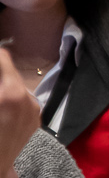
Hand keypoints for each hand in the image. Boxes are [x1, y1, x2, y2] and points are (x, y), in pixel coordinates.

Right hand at [0, 48, 38, 177]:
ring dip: (4, 86)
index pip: (3, 59)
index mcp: (12, 94)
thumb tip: (1, 61)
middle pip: (10, 72)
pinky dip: (11, 98)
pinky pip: (23, 99)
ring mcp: (36, 109)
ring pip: (16, 85)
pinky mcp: (37, 118)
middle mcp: (29, 99)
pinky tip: (2, 110)